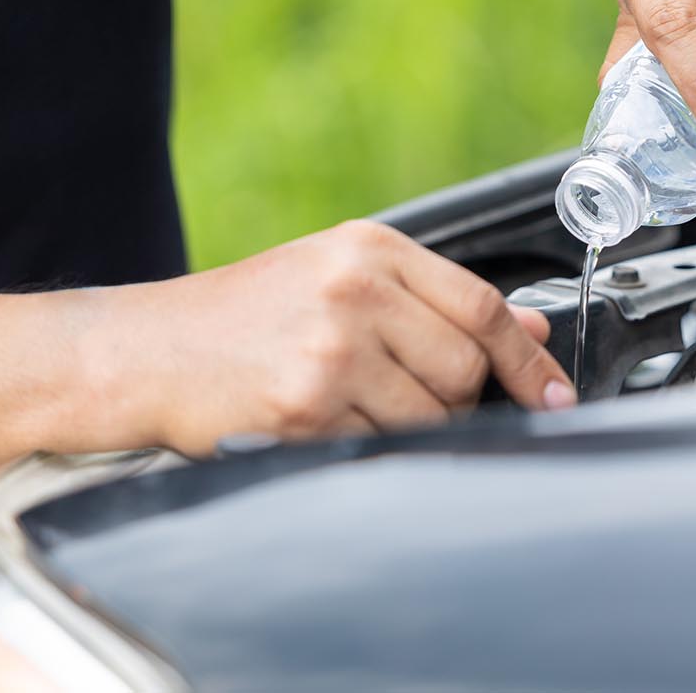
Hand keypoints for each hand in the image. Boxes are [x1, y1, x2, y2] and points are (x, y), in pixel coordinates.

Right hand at [81, 220, 573, 456]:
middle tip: (406, 393)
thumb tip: (526, 330)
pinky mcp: (308, 408)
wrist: (140, 352)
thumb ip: (433, 299)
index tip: (555, 394)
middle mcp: (355, 292)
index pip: (483, 306)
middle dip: (456, 396)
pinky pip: (381, 446)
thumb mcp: (335, 276)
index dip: (529, 360)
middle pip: (465, 366)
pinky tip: (321, 421)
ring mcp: (333, 351)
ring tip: (352, 403)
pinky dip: (366, 445)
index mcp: (368, 249)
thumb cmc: (238, 318)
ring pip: (431, 415)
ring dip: (411, 426)